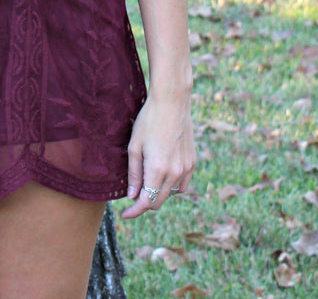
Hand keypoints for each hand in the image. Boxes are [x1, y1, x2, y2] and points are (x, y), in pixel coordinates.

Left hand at [121, 94, 195, 219]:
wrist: (172, 103)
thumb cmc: (149, 121)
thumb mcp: (134, 146)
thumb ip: (133, 174)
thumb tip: (132, 196)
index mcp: (158, 170)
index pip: (146, 202)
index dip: (134, 211)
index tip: (125, 214)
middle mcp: (175, 173)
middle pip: (158, 201)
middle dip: (144, 202)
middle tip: (133, 195)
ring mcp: (186, 169)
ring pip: (171, 194)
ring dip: (158, 193)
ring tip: (147, 180)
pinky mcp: (192, 163)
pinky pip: (182, 184)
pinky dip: (171, 186)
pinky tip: (162, 175)